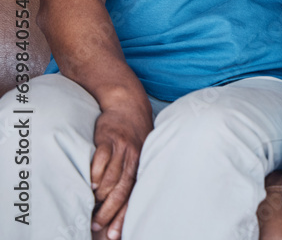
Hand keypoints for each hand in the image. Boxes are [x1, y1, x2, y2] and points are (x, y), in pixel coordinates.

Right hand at [90, 102, 152, 238]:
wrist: (127, 105)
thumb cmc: (131, 135)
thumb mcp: (138, 154)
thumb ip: (130, 175)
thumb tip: (119, 203)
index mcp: (141, 166)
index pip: (133, 196)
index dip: (124, 216)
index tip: (114, 234)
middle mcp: (134, 159)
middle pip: (122, 190)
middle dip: (109, 211)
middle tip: (96, 224)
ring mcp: (122, 148)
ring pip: (111, 177)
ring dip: (101, 195)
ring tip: (91, 206)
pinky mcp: (108, 138)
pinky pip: (101, 159)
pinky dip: (95, 173)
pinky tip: (90, 184)